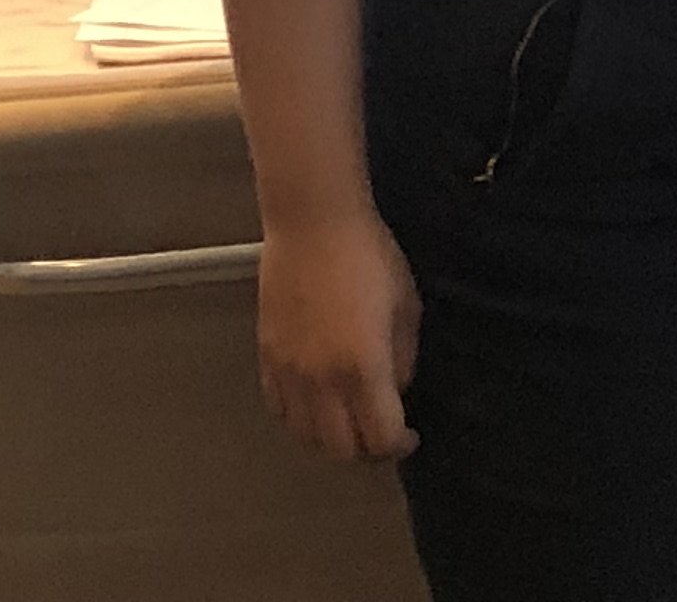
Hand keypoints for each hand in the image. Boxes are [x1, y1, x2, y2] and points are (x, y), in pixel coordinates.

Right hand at [256, 208, 421, 461]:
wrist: (313, 225)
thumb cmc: (370, 256)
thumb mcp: (406, 306)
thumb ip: (403, 358)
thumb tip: (396, 390)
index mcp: (363, 367)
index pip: (379, 436)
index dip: (398, 446)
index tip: (410, 437)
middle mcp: (321, 381)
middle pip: (340, 449)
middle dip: (366, 452)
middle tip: (382, 437)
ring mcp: (288, 373)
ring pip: (305, 437)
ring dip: (331, 441)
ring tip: (350, 425)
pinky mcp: (266, 359)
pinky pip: (279, 410)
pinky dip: (300, 420)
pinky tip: (317, 406)